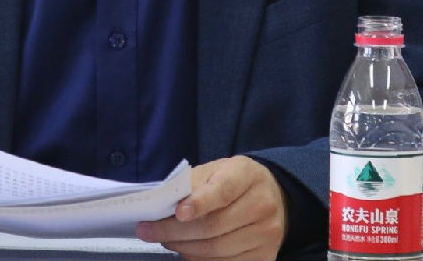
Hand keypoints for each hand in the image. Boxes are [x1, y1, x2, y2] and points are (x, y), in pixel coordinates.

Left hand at [135, 156, 287, 259]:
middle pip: (215, 226)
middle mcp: (262, 204)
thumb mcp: (215, 169)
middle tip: (151, 230)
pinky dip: (200, 259)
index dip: (199, 203)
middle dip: (176, 232)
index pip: (223, 191)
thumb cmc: (235, 180)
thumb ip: (192, 183)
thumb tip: (163, 202)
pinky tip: (186, 250)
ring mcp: (266, 233)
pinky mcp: (266, 256)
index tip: (178, 213)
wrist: (272, 195)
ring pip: (218, 249)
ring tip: (165, 240)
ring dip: (185, 248)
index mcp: (246, 175)